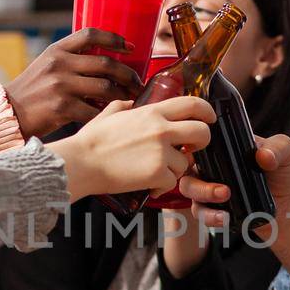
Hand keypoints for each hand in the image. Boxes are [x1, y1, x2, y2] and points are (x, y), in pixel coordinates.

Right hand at [6, 29, 144, 136]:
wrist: (9, 112)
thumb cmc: (32, 91)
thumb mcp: (46, 65)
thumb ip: (70, 59)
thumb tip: (105, 60)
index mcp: (57, 50)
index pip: (91, 34)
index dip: (114, 38)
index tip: (130, 47)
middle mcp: (59, 64)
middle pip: (106, 63)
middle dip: (128, 74)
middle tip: (137, 83)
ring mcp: (61, 86)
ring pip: (105, 87)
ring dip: (122, 94)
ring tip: (129, 99)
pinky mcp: (62, 107)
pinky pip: (94, 110)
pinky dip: (106, 113)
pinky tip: (111, 115)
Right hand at [53, 96, 213, 201]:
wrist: (80, 163)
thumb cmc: (91, 141)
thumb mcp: (109, 114)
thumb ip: (123, 106)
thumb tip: (129, 102)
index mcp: (152, 112)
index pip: (193, 104)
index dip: (207, 111)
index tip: (209, 118)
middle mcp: (161, 129)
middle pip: (203, 132)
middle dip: (202, 142)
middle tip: (191, 149)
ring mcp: (161, 152)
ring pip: (185, 163)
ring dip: (173, 170)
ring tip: (152, 171)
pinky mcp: (157, 174)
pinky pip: (171, 183)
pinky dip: (161, 187)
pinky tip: (146, 184)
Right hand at [179, 133, 289, 229]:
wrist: (287, 204)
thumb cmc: (282, 173)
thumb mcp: (285, 153)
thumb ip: (279, 148)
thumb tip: (264, 156)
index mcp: (222, 147)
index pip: (197, 141)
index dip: (191, 145)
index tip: (199, 154)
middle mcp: (210, 165)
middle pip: (187, 168)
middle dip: (200, 184)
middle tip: (225, 191)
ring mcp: (207, 186)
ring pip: (188, 190)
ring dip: (203, 198)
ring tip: (225, 207)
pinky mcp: (211, 207)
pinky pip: (200, 212)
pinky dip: (209, 217)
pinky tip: (225, 219)